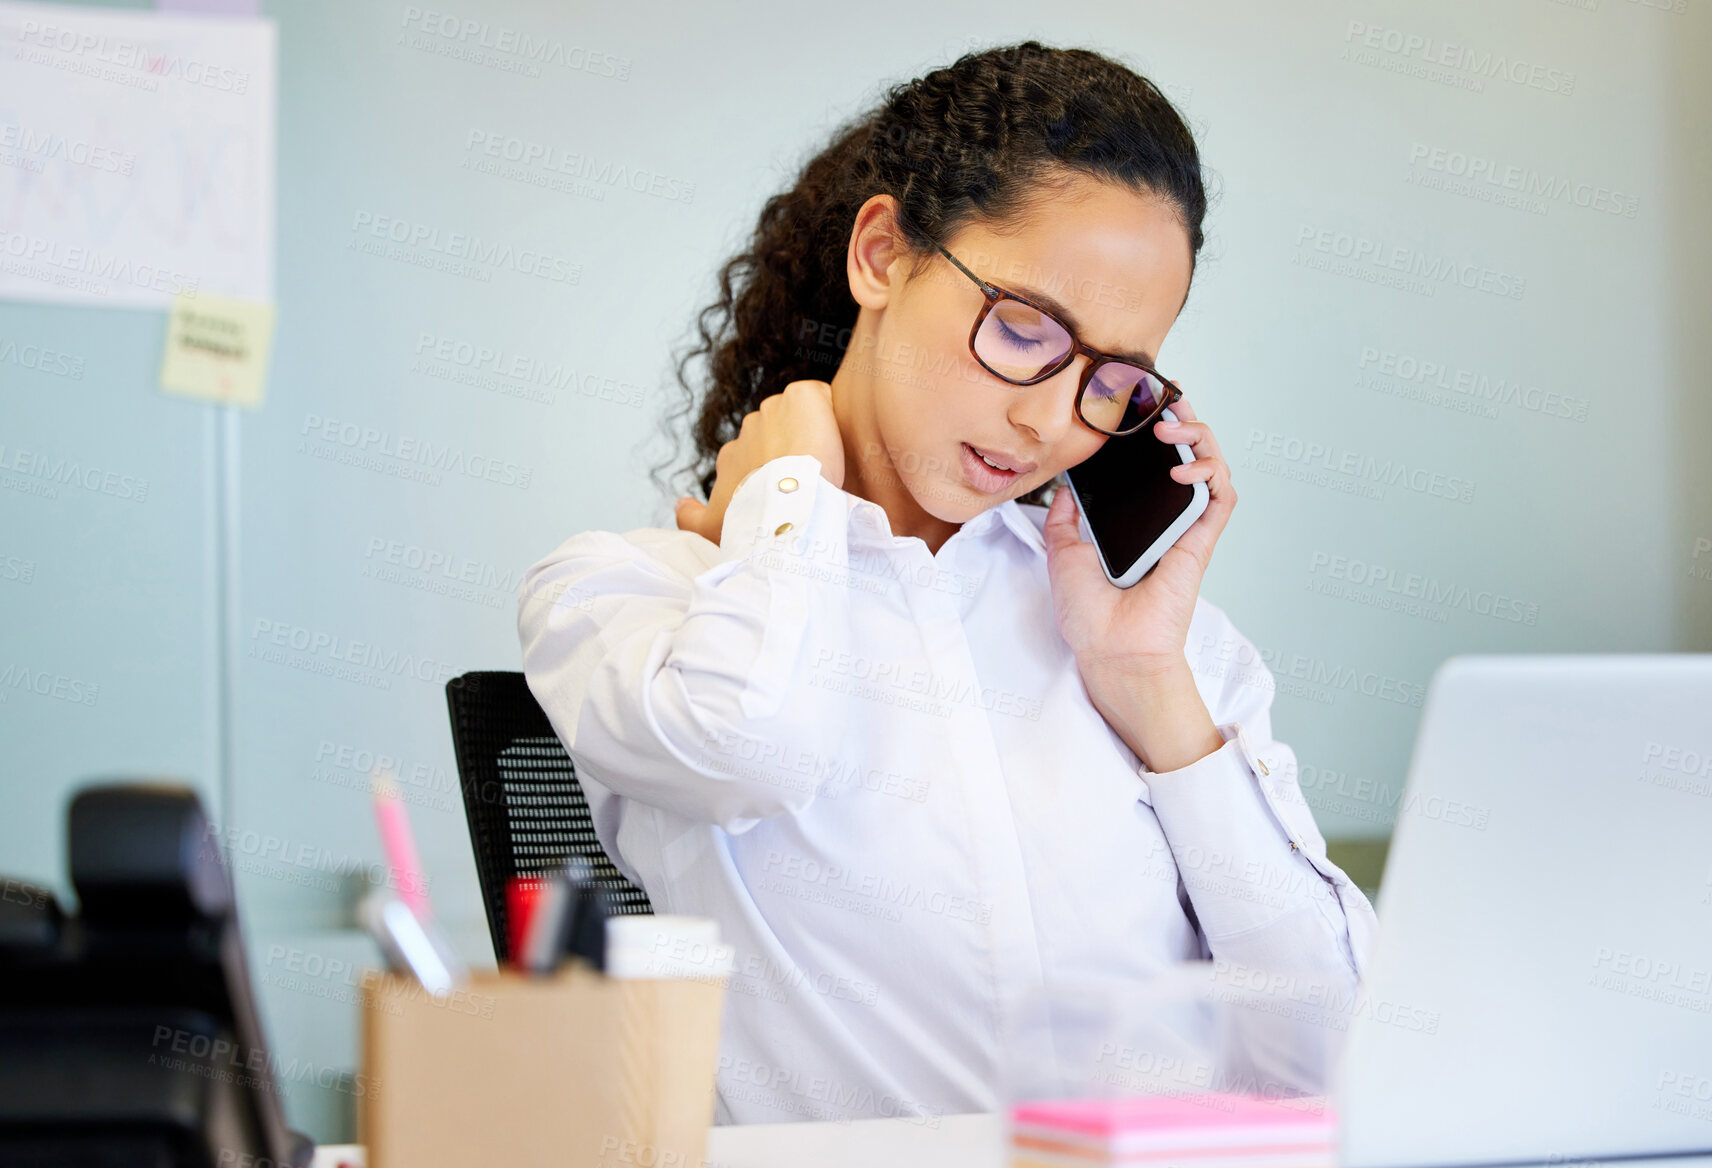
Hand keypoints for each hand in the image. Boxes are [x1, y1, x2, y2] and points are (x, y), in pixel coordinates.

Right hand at [674, 380, 846, 544]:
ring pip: (798, 417)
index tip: (790, 489)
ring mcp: (774, 409)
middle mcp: (748, 427)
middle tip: (811, 477)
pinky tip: (835, 435)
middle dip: (793, 451)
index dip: (776, 472)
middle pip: (779, 434)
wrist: (785, 506)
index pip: (756, 456)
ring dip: (811, 433)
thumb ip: (691, 517)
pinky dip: (827, 410)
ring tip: (826, 460)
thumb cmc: (752, 521)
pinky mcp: (802, 397)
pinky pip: (818, 397)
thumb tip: (680, 504)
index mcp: (733, 454)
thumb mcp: (713, 529)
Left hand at [1040, 393, 1234, 769]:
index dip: (1158, 430)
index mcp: (1138, 521)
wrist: (1109, 649)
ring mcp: (1187, 529)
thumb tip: (1064, 488)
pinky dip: (1211, 474)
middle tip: (1166, 398)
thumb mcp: (1063, 553)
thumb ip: (1065, 519)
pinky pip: (1221, 499)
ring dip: (1200, 437)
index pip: (1156, 464)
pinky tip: (1184, 469)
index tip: (1144, 400)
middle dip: (1184, 418)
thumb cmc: (1090, 615)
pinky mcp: (1201, 543)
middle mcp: (1167, 520)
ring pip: (1213, 468)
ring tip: (1172, 427)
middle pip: (1190, 455)